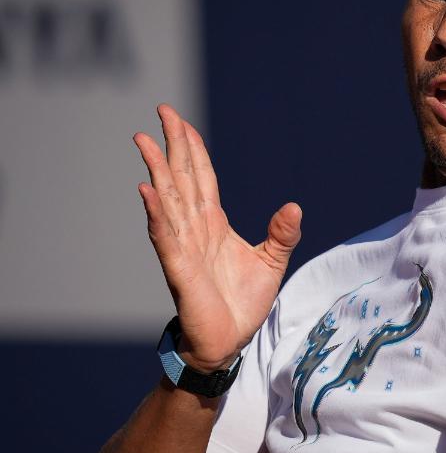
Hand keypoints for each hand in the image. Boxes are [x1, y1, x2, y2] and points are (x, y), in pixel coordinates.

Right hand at [134, 104, 301, 371]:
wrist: (228, 342)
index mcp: (214, 224)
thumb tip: (295, 206)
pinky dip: (157, 214)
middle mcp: (195, 229)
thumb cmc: (243, 303)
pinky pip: (165, 237)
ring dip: (157, 170)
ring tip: (144, 141)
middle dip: (172, 145)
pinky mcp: (179, 269)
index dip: (192, 149)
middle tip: (161, 110)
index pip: (201, 177)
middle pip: (182, 178)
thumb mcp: (271, 262)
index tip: (180, 121)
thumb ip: (282, 233)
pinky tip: (147, 191)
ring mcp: (183, 247)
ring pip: (168, 200)